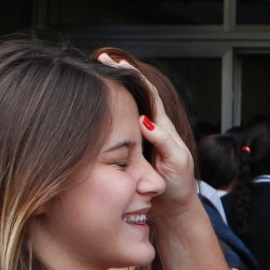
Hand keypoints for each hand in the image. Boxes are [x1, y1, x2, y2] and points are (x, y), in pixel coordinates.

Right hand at [98, 53, 199, 212]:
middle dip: (118, 78)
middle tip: (99, 61)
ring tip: (93, 78)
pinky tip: (92, 111)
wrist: (172, 208)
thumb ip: (163, 140)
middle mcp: (150, 128)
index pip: (147, 94)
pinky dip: (106, 117)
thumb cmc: (177, 185)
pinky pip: (117, 129)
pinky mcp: (129, 151)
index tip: (116, 62)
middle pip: (134, 96)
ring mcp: (138, 139)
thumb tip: (145, 120)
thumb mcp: (175, 160)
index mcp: (162, 127)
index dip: (133, 77)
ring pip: (124, 111)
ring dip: (111, 94)